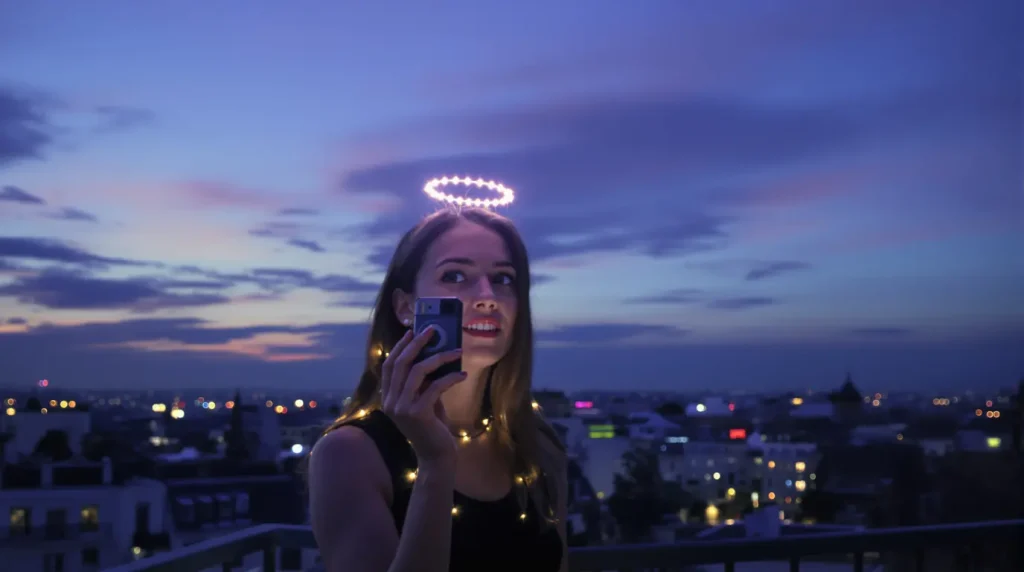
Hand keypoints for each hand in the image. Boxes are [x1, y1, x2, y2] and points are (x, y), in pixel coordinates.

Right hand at [380, 326, 465, 466]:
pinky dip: (450, 378)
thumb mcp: (424, 400)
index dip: (400, 346)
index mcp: (388, 398)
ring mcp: (401, 408)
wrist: (436, 456)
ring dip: (439, 357)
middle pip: (401, 363)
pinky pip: (435, 387)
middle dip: (418, 343)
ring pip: (418, 371)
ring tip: (457, 351)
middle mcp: (390, 402)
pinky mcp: (417, 414)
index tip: (413, 331)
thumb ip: (423, 382)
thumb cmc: (432, 426)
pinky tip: (463, 375)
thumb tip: (435, 354)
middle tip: (433, 330)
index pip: (389, 365)